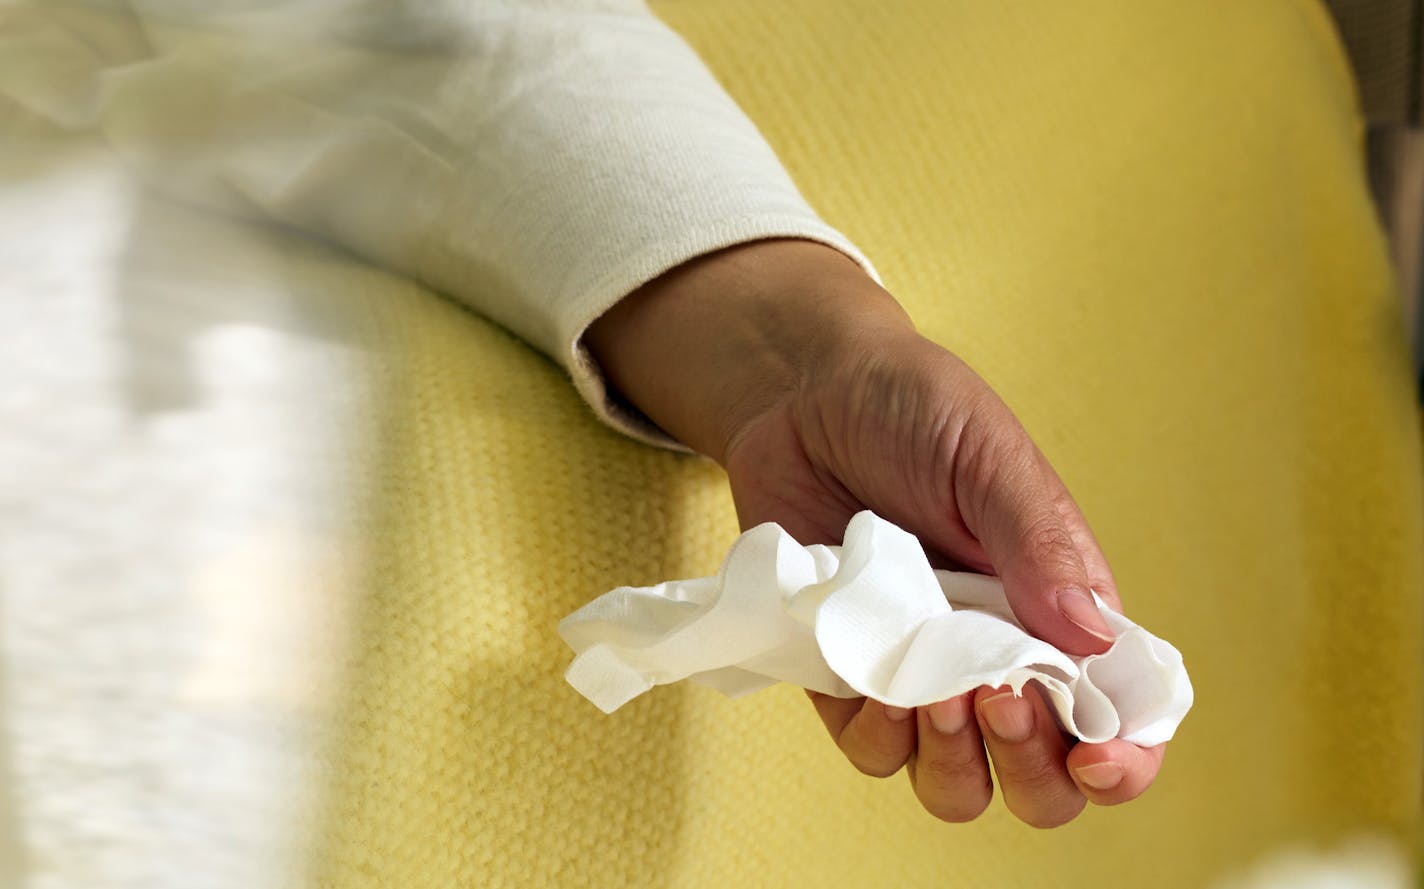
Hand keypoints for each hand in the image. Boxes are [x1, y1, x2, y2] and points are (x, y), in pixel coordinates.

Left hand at [586, 239, 1164, 826]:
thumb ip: (1041, 543)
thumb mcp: (989, 458)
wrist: (803, 393)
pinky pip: (869, 749)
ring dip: (953, 762)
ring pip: (954, 786)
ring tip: (937, 693)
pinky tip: (870, 678)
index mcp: (1061, 611)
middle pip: (1041, 782)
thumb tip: (1095, 640)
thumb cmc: (913, 412)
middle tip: (999, 694)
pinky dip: (876, 734)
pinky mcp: (844, 675)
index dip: (1125, 758)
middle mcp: (997, 658)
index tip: (1097, 756)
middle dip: (1033, 766)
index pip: (1119, 717)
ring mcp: (919, 675)